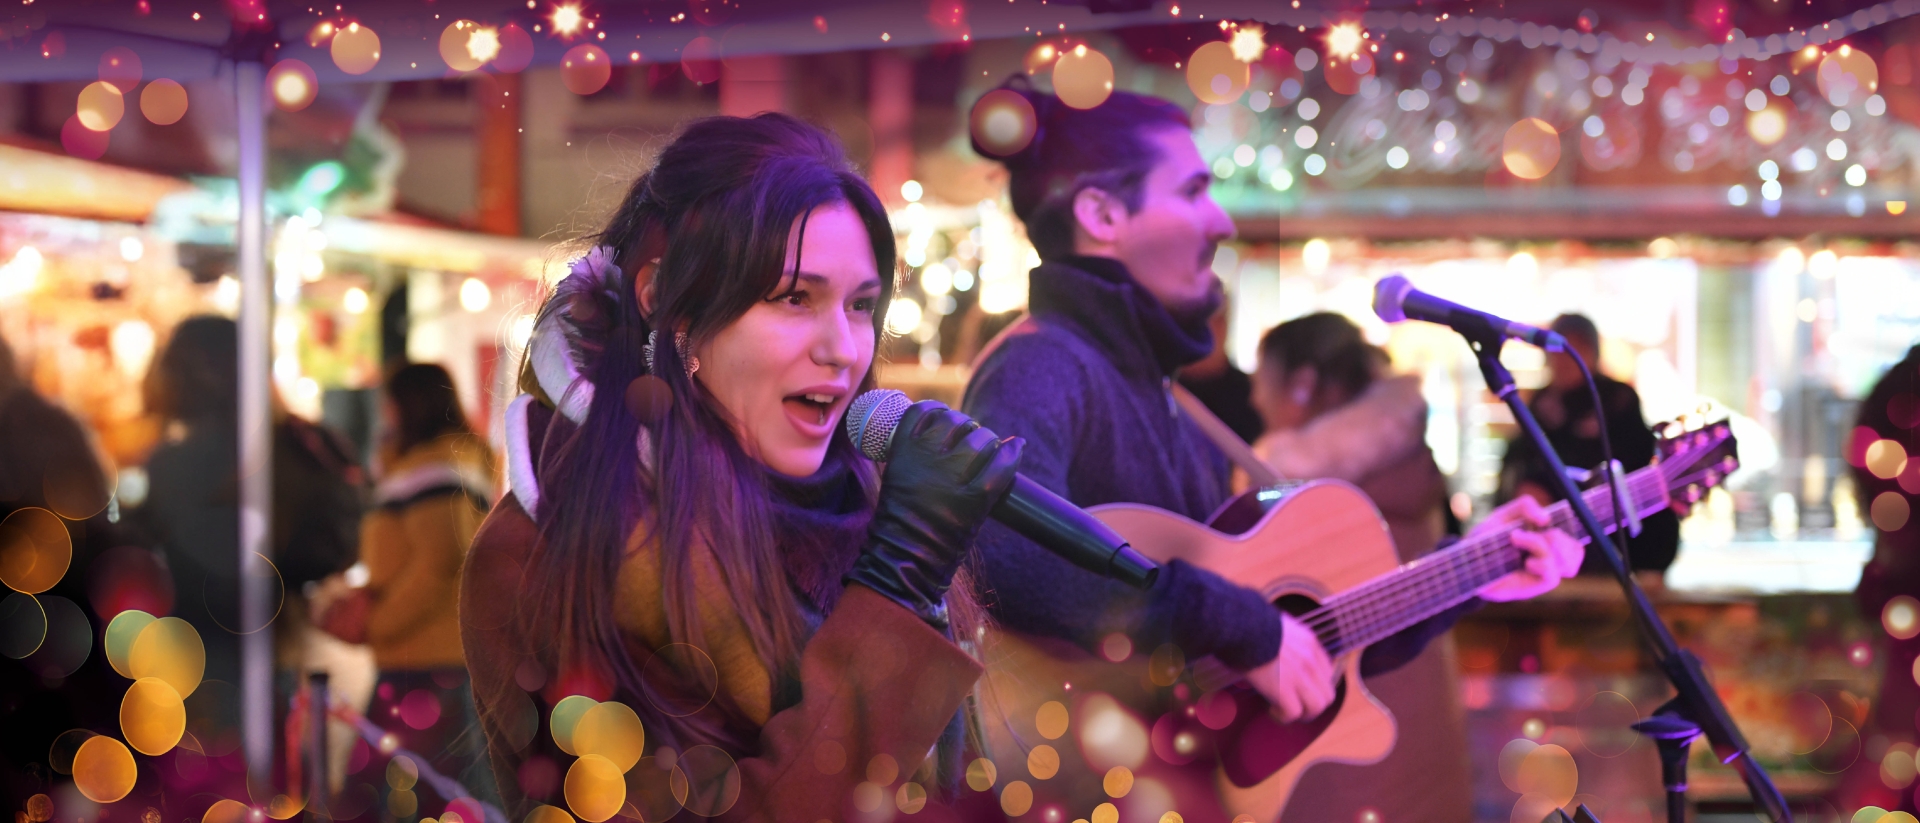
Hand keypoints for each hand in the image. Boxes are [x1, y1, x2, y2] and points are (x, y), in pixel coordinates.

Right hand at [844, 401, 1022, 625]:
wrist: (905, 557)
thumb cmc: (899, 519)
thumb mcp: (896, 476)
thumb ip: (915, 453)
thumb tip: (941, 428)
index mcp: (903, 451)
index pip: (924, 410)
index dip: (938, 411)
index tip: (944, 419)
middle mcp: (928, 458)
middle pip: (956, 422)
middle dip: (966, 427)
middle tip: (968, 441)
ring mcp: (953, 477)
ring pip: (981, 438)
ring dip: (988, 440)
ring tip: (988, 450)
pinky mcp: (976, 497)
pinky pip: (1002, 464)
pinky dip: (1013, 453)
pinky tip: (1016, 447)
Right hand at [1246, 612, 1335, 721]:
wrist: (1242, 627)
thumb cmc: (1251, 624)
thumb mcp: (1279, 625)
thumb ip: (1287, 638)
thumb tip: (1278, 647)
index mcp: (1310, 643)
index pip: (1327, 673)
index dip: (1315, 685)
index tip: (1300, 688)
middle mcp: (1311, 661)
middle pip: (1327, 695)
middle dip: (1312, 704)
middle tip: (1294, 703)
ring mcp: (1300, 677)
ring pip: (1316, 708)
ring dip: (1302, 714)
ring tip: (1284, 710)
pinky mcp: (1284, 690)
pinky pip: (1293, 714)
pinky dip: (1283, 716)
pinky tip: (1271, 709)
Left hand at [1472, 496, 1584, 601]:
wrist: (1469, 561)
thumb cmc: (1488, 538)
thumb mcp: (1504, 515)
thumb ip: (1526, 506)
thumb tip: (1545, 519)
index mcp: (1549, 539)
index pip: (1577, 537)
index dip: (1580, 528)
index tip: (1560, 522)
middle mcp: (1552, 557)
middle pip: (1576, 548)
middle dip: (1555, 537)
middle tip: (1521, 533)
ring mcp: (1545, 572)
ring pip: (1566, 561)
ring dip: (1541, 545)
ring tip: (1517, 540)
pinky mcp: (1537, 585)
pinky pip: (1552, 575)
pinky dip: (1540, 563)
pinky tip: (1525, 562)